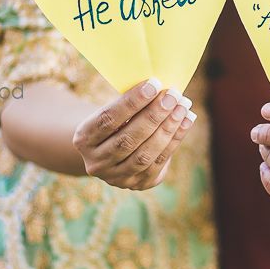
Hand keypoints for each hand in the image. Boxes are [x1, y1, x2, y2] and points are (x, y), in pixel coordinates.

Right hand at [73, 78, 195, 189]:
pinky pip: (159, 162)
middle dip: (154, 116)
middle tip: (173, 95)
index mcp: (83, 139)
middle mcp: (96, 163)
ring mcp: (116, 178)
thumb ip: (130, 103)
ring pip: (145, 155)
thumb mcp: (112, 110)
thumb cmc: (115, 120)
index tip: (154, 84)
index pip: (108, 119)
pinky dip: (175, 139)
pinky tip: (186, 120)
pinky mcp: (137, 184)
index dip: (132, 102)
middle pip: (128, 139)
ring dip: (168, 129)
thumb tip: (161, 88)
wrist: (109, 150)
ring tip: (183, 106)